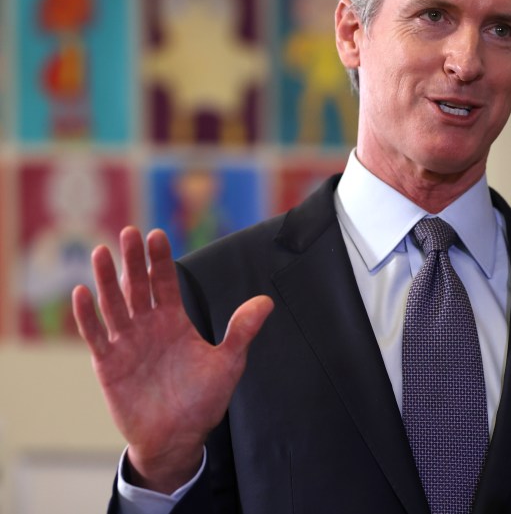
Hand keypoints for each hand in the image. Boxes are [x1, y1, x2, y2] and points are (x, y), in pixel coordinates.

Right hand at [72, 226, 273, 493]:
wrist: (177, 438)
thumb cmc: (202, 400)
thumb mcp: (228, 363)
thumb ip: (242, 331)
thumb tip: (266, 302)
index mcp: (174, 321)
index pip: (165, 282)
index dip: (160, 260)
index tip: (157, 235)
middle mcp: (148, 326)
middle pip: (138, 286)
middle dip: (133, 260)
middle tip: (129, 232)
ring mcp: (126, 343)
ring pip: (114, 304)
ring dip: (107, 279)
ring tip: (102, 252)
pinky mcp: (108, 364)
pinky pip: (96, 335)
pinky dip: (88, 315)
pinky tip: (83, 292)